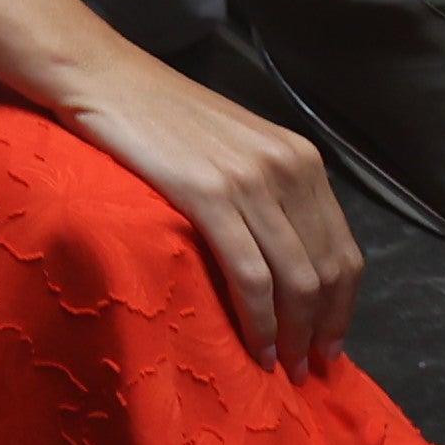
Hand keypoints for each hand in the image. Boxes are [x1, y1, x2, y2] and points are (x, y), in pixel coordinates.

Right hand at [63, 53, 362, 367]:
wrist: (100, 76)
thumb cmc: (157, 114)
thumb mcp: (233, 147)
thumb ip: (268, 191)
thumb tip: (286, 259)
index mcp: (300, 158)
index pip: (344, 250)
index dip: (343, 308)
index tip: (327, 346)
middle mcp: (288, 167)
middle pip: (326, 272)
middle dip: (321, 330)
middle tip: (305, 368)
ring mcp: (250, 180)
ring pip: (295, 280)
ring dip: (292, 335)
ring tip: (279, 365)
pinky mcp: (208, 194)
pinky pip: (250, 274)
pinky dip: (259, 320)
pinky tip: (253, 346)